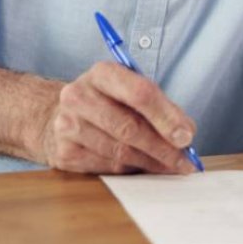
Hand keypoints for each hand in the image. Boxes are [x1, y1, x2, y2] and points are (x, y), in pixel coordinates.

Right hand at [37, 60, 197, 174]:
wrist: (56, 116)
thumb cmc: (105, 102)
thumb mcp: (129, 92)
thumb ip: (160, 107)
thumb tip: (186, 133)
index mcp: (101, 73)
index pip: (139, 93)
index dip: (166, 117)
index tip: (186, 136)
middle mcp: (79, 96)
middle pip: (129, 127)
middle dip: (163, 147)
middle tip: (184, 160)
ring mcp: (67, 125)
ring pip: (120, 151)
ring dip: (150, 163)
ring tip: (170, 166)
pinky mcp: (64, 153)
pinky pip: (107, 167)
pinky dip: (131, 170)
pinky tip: (144, 168)